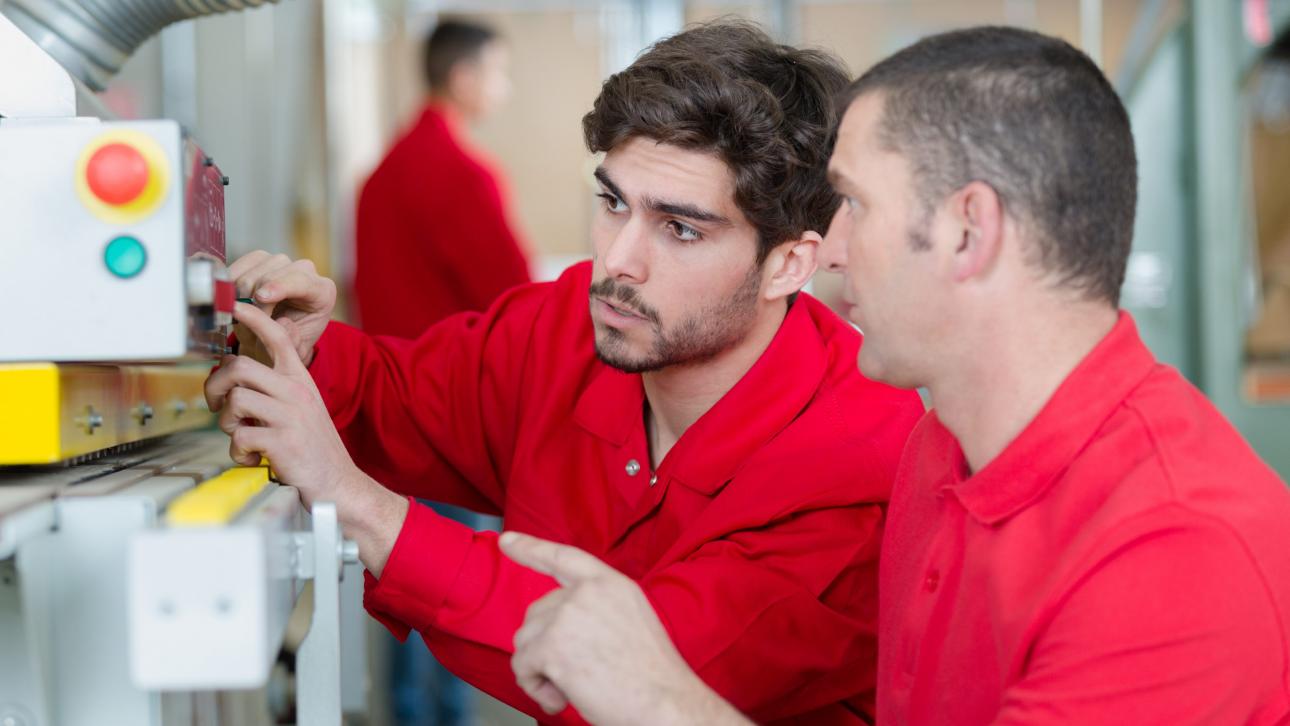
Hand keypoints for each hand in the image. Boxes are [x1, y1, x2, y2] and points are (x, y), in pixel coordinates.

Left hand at [206, 302, 356, 504]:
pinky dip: (238, 452)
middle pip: (240, 367)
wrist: (338, 483)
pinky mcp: (283, 441)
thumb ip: (276, 388)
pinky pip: (240, 436)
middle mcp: (296, 393)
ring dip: (227, 424)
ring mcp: (290, 416)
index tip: (237, 305)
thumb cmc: (313, 447)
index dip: (255, 318)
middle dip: (215, 386)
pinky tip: (253, 457)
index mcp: (300, 381)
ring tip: (242, 437)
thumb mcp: (302, 407)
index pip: (279, 338)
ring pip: (235, 401)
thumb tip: (241, 373)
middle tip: (218, 404)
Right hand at [227, 251, 336, 366]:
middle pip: (271, 276)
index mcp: (323, 291)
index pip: (301, 281)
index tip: (260, 298)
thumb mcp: (294, 347)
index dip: (279, 287)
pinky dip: (230, 284)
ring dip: (241, 296)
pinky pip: (239, 266)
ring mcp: (282, 262)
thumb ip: (291, 338)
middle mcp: (305, 270)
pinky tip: (233, 300)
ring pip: (252, 273)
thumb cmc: (289, 341)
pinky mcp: (260, 259)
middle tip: (247, 322)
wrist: (278, 336)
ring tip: (244, 315)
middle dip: (254, 300)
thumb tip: (281, 323)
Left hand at [500, 532, 749, 725]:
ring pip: (525, 641)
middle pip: (538, 613)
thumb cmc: (653, 676)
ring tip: (574, 687)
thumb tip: (556, 623)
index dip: (532, 548)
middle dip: (546, 646)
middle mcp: (587, 592)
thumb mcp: (631, 620)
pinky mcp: (551, 645)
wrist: (666, 703)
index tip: (507, 540)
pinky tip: (562, 698)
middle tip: (578, 673)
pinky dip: (536, 688)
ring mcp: (567, 616)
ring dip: (541, 670)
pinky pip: (522, 667)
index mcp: (611, 584)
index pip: (564, 558)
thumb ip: (596, 609)